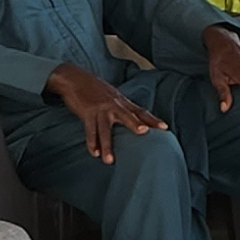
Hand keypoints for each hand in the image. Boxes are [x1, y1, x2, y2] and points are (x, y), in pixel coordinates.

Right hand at [48, 61, 162, 162]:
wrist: (74, 78)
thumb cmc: (95, 89)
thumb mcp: (113, 96)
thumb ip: (124, 108)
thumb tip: (136, 120)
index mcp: (122, 102)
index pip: (140, 111)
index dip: (152, 119)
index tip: (165, 128)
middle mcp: (113, 105)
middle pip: (127, 115)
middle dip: (135, 124)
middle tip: (144, 132)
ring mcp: (100, 109)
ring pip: (105, 129)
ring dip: (107, 145)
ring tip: (109, 161)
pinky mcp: (87, 113)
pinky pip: (90, 130)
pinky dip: (91, 142)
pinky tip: (94, 153)